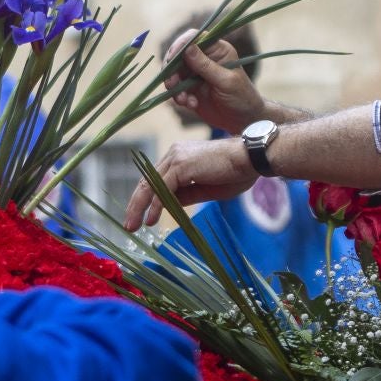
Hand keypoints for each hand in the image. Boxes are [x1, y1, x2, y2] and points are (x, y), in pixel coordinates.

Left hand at [123, 138, 257, 230]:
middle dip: (137, 204)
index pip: (155, 179)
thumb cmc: (236, 173)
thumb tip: (168, 206)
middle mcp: (174, 154)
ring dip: (140, 207)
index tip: (140, 217)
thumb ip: (186, 194)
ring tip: (133, 226)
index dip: (146, 199)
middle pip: (147, 181)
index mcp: (180, 157)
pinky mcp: (181, 165)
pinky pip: (162, 188)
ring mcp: (176, 157)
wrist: (251, 158)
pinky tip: (150, 220)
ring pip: (150, 185)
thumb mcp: (206, 188)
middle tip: (129, 225)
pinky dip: (155, 206)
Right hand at [163, 30, 267, 133]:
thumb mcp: (226, 81)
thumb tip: (187, 48)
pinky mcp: (190, 89)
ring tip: (183, 99)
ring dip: (174, 86)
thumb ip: (206, 65)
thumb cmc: (242, 97)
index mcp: (218, 50)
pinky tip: (192, 104)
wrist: (243, 120)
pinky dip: (180, 97)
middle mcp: (205, 59)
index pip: (194, 38)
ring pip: (175, 73)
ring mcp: (196, 74)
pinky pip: (177, 89)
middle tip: (172, 83)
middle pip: (179, 55)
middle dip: (172, 69)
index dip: (180, 45)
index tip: (172, 58)